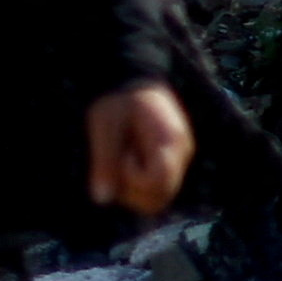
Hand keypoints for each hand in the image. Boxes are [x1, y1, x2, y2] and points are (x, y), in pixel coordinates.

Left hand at [89, 81, 193, 216]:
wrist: (134, 80)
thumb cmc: (118, 99)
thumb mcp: (105, 125)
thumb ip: (104, 161)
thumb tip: (101, 199)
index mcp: (169, 140)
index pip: (158, 181)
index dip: (132, 178)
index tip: (122, 155)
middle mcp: (181, 155)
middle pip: (159, 197)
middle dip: (130, 189)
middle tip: (118, 160)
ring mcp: (179, 161)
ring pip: (158, 199)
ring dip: (132, 190)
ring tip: (122, 160)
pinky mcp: (171, 164)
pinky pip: (156, 189)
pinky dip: (137, 185)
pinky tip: (128, 161)